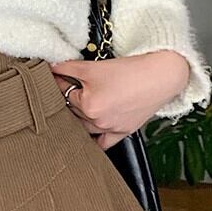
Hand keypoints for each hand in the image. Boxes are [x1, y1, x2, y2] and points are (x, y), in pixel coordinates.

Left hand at [50, 50, 190, 150]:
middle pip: (73, 111)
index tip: (57, 78)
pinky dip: (95, 141)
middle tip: (70, 87)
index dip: (59, 82)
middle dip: (70, 98)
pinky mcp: (122, 132)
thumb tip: (50, 67)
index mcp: (88, 104)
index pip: (63, 94)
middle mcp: (98, 120)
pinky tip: (87, 139)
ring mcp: (110, 129)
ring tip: (81, 105)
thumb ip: (68, 67)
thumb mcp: (94, 66)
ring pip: (84, 127)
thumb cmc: (132, 71)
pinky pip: (103, 144)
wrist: (161, 76)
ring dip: (80, 117)